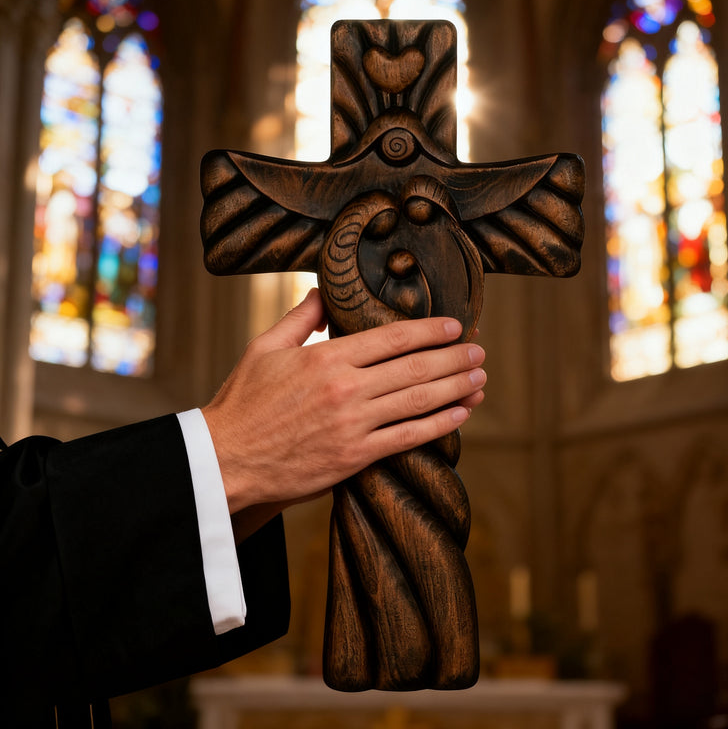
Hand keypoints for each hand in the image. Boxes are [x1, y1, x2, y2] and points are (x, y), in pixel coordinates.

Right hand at [202, 289, 485, 522]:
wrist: (224, 461)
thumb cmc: (243, 403)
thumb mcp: (264, 348)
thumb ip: (300, 317)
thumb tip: (324, 291)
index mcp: (326, 357)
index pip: (392, 337)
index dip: (430, 330)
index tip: (455, 326)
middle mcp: (346, 389)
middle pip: (414, 367)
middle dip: (454, 358)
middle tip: (479, 352)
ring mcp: (353, 425)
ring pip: (418, 401)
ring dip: (456, 388)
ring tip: (480, 379)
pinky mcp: (354, 458)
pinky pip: (407, 438)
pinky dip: (439, 425)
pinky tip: (460, 414)